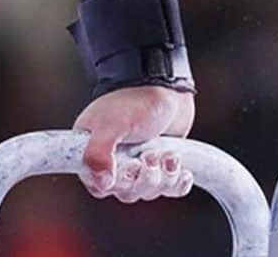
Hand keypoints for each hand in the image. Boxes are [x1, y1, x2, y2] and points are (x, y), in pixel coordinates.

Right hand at [74, 85, 194, 202]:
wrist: (167, 84)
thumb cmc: (136, 99)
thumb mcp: (112, 124)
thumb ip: (98, 152)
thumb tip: (101, 183)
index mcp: (95, 149)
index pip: (99, 186)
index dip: (116, 184)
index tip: (130, 166)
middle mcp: (115, 158)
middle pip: (127, 192)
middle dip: (144, 179)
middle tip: (151, 156)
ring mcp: (139, 161)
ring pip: (149, 191)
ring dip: (163, 178)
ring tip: (169, 154)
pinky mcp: (161, 163)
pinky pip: (169, 188)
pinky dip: (177, 184)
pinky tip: (182, 171)